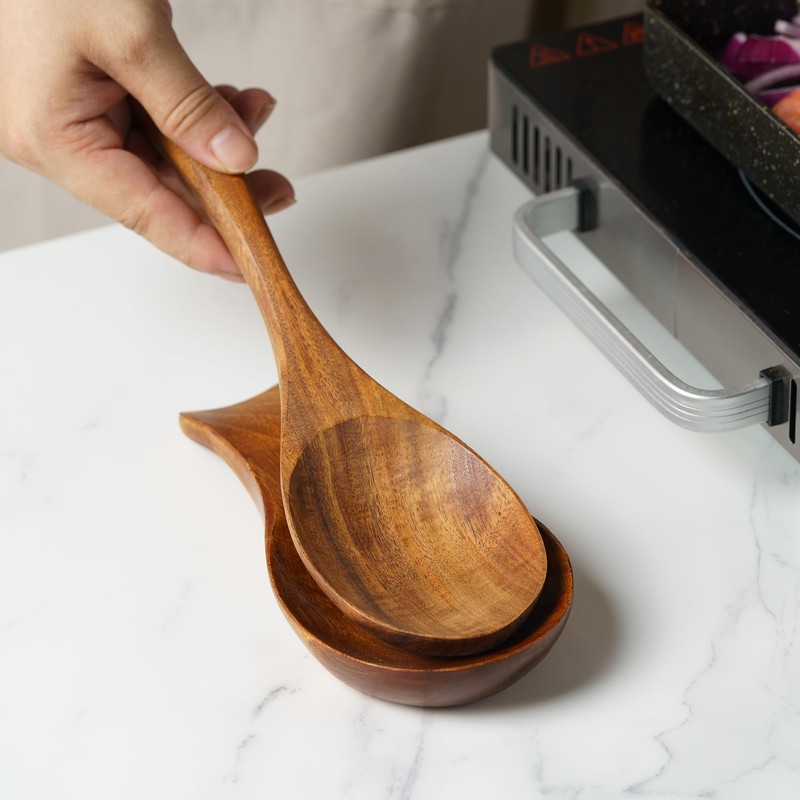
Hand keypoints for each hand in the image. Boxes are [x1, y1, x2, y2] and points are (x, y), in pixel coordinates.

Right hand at [0, 0, 294, 279]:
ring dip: (218, 143)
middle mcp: (63, 141)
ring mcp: (77, 121)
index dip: (205, 245)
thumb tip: (237, 159)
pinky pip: (157, 126)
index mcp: (56, 139)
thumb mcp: (131, 33)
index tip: (251, 266)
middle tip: (278, 189)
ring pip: (166, 159)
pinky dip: (198, 116)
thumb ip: (188, 104)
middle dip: (226, 190)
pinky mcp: (94, 99)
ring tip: (256, 111)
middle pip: (162, 193)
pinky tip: (231, 100)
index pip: (147, 214)